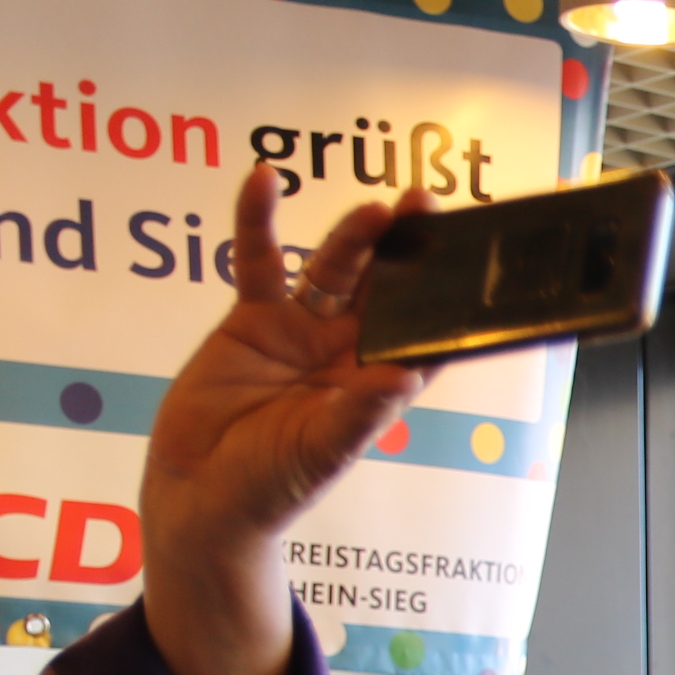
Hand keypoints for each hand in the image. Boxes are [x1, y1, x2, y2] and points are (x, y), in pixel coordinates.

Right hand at [139, 165, 435, 674]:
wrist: (200, 496)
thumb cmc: (270, 488)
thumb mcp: (321, 454)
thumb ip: (358, 414)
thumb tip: (403, 379)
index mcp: (378, 387)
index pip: (425, 338)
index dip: (450, 303)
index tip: (474, 266)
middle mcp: (347, 352)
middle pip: (386, 291)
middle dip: (407, 252)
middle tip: (430, 207)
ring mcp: (301, 330)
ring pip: (334, 270)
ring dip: (353, 237)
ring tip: (378, 208)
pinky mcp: (253, 319)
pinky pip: (258, 260)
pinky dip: (257, 220)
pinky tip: (262, 179)